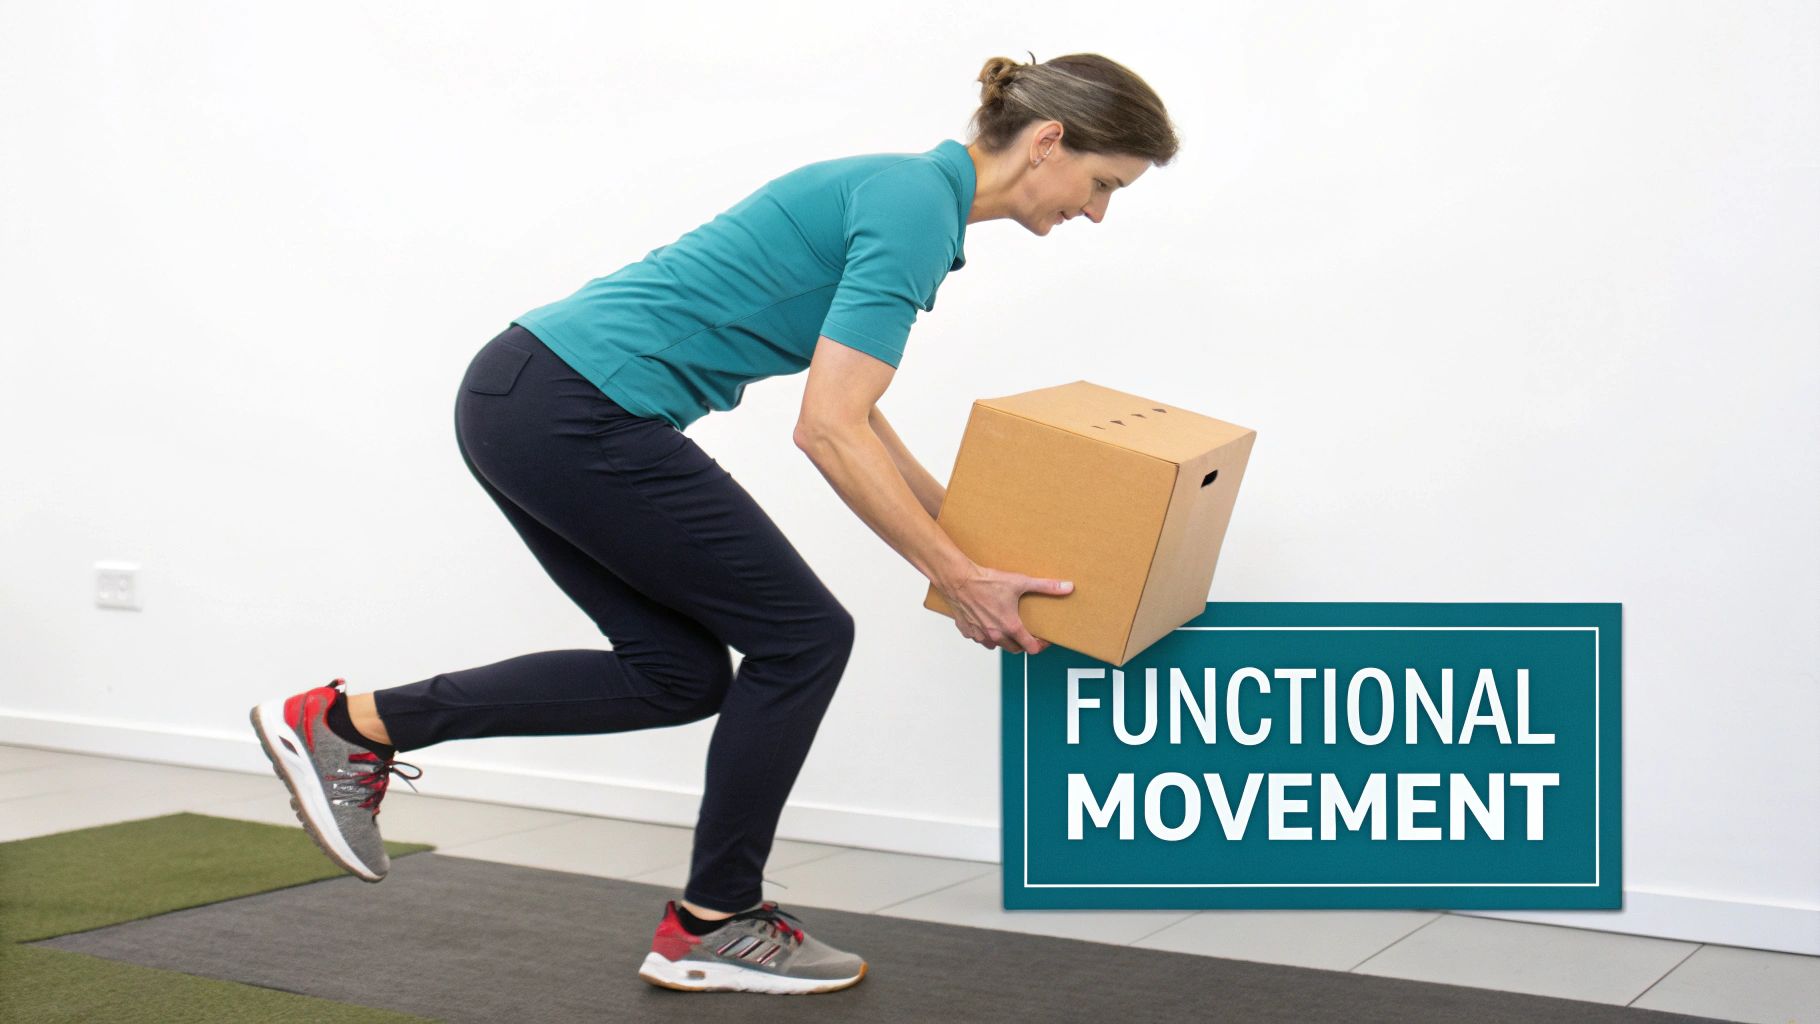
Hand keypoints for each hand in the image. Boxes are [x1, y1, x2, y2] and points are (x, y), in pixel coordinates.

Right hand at [938, 562, 1073, 653]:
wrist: (958, 579)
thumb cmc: (985, 582)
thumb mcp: (1020, 582)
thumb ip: (1046, 587)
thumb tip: (1066, 587)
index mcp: (1010, 627)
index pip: (1031, 648)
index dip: (1040, 645)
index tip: (1043, 640)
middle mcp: (995, 635)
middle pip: (1015, 649)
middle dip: (1023, 643)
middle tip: (1026, 632)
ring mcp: (980, 634)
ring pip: (995, 646)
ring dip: (1003, 640)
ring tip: (1006, 626)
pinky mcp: (967, 630)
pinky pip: (978, 638)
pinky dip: (984, 634)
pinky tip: (986, 621)